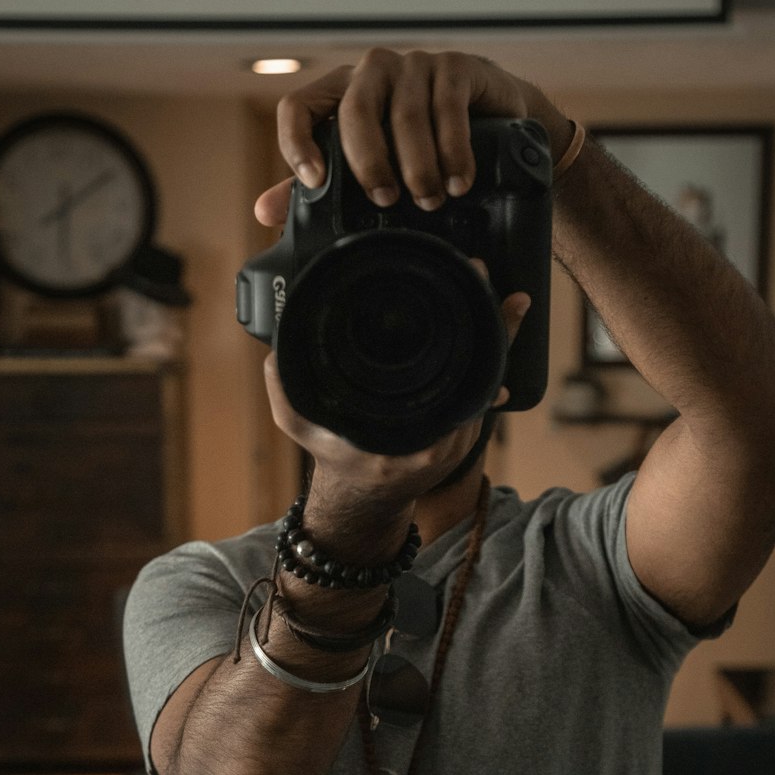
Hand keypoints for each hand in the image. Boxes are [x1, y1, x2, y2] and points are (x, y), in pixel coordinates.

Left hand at [254, 47, 573, 228]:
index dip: (298, 143)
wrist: (493, 119)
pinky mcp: (454, 67)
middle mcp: (371, 74)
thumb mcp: (371, 165)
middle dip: (369, 162)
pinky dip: (453, 151)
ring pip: (404, 115)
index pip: (299, 108)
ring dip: (418, 165)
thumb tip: (265, 212)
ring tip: (430, 199)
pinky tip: (459, 180)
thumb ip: (321, 186)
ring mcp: (414, 65)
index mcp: (340, 95)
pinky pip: (447, 108)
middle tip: (386, 199)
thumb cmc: (423, 144)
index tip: (314, 182)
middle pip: (354, 112)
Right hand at [263, 258, 530, 508]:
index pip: (449, 382)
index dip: (464, 337)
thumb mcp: (302, 428)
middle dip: (488, 324)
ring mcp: (458, 439)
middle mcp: (440, 443)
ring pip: (487, 380)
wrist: (363, 500)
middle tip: (482, 275)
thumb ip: (285, 392)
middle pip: (478, 373)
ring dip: (496, 336)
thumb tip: (275, 354)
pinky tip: (496, 325)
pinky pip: (484, 390)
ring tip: (499, 294)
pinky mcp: (465, 433)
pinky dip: (492, 359)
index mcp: (405, 443)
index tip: (467, 290)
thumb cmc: (336, 457)